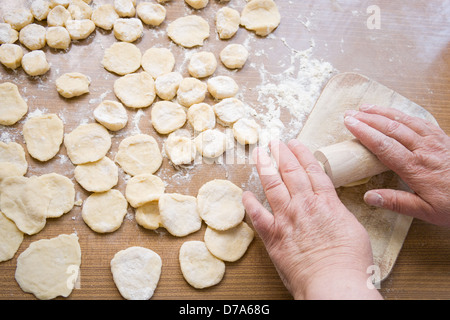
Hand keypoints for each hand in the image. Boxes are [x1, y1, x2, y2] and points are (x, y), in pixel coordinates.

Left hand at [243, 140, 381, 299]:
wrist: (334, 284)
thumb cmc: (350, 262)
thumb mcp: (354, 229)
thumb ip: (338, 213)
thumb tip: (331, 209)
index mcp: (327, 202)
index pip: (312, 170)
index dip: (302, 154)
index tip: (294, 143)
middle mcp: (304, 205)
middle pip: (291, 172)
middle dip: (281, 153)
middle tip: (274, 141)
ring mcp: (287, 219)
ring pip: (273, 185)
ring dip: (265, 167)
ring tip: (259, 154)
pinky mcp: (273, 236)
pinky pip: (258, 216)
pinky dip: (250, 204)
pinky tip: (245, 194)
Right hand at [344, 104, 449, 226]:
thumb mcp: (426, 212)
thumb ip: (397, 202)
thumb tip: (369, 197)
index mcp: (416, 168)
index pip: (384, 145)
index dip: (364, 132)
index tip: (349, 123)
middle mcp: (424, 150)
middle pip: (392, 128)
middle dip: (368, 119)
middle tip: (350, 113)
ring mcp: (435, 141)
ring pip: (405, 120)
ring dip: (384, 112)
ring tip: (366, 107)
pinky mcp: (443, 138)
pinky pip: (421, 121)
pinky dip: (404, 114)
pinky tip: (395, 113)